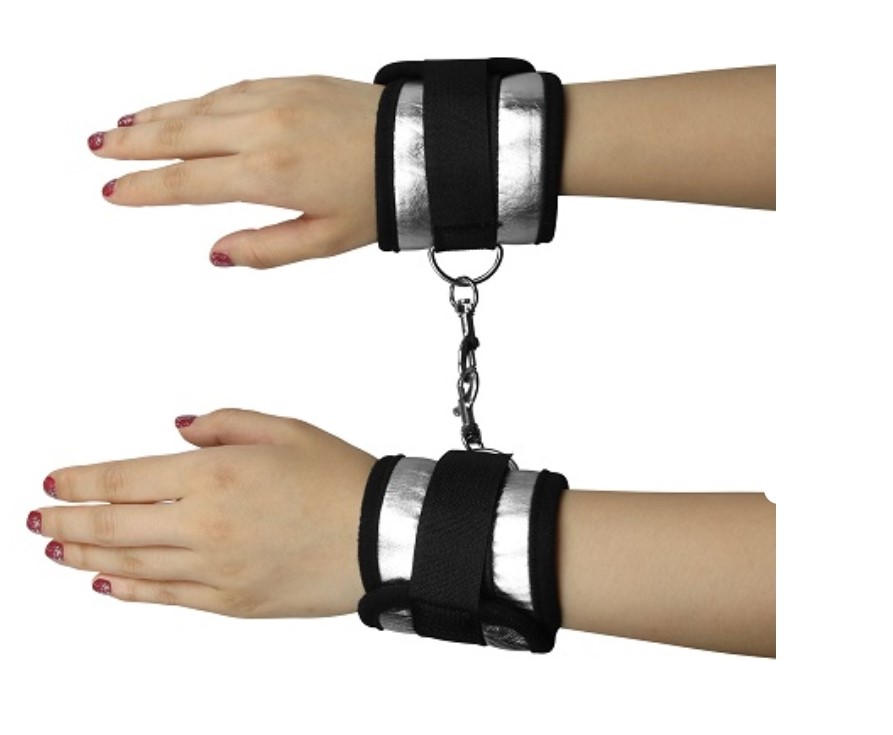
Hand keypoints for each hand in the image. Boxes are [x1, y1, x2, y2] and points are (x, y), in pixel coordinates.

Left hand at [28, 409, 374, 616]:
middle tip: (37, 520)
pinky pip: (166, 597)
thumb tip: (177, 429)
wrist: (382, 536)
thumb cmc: (339, 478)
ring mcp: (216, 569)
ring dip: (85, 556)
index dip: (81, 481)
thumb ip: (223, 423)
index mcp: (217, 474)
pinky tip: (105, 583)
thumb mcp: (285, 429)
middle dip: (66, 522)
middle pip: (114, 526)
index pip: (125, 478)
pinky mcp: (232, 602)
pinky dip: (128, 591)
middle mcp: (206, 524)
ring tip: (56, 550)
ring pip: (131, 566)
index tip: (53, 482)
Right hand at [88, 77, 381, 267]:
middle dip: (134, 143)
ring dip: (160, 116)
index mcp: (269, 174)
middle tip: (97, 149)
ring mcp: (277, 100)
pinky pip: (231, 90)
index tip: (113, 191)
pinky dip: (200, 100)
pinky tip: (186, 107)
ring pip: (201, 106)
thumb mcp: (325, 241)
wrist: (424, 146)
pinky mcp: (292, 82)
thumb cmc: (382, 196)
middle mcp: (264, 130)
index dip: (145, 188)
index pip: (188, 183)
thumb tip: (216, 254)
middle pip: (181, 135)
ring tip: (126, 126)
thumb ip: (266, 250)